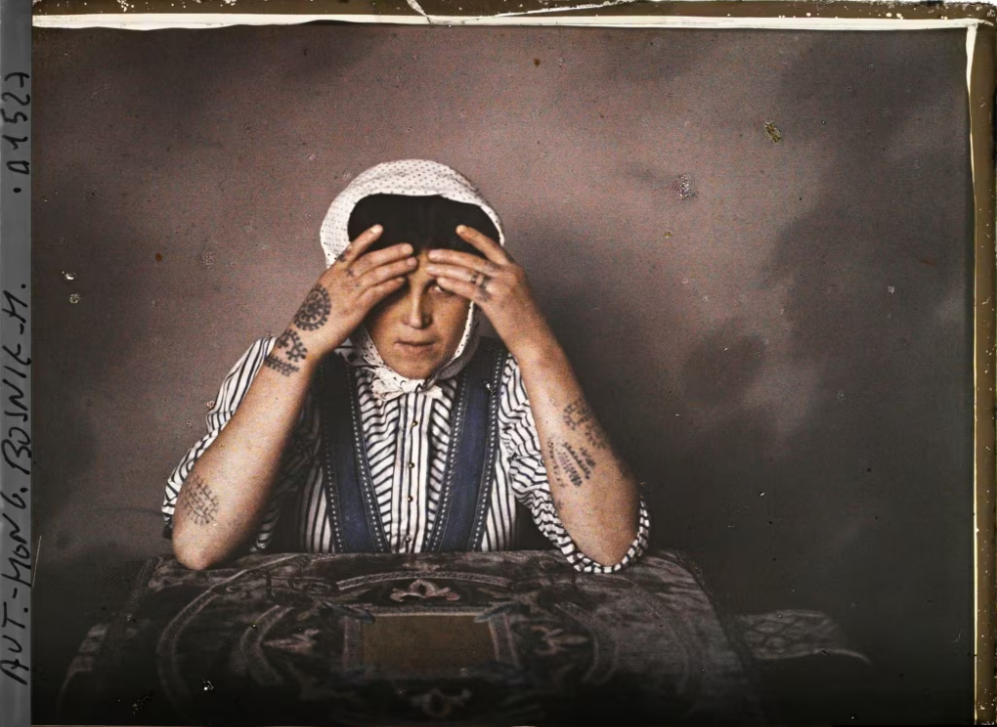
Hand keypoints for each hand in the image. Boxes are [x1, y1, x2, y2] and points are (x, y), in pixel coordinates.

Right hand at [287, 225, 415, 358]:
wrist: (306, 337)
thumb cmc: (315, 319)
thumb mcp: (324, 294)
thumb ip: (337, 283)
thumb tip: (350, 278)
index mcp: (331, 273)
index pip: (351, 250)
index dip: (366, 238)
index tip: (380, 228)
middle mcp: (340, 279)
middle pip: (369, 259)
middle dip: (391, 252)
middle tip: (409, 247)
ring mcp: (348, 293)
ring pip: (376, 274)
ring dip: (396, 267)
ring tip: (412, 263)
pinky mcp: (355, 308)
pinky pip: (377, 292)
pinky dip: (391, 285)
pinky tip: (402, 281)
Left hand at [425, 226, 551, 356]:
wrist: (535, 339)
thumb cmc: (525, 321)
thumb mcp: (517, 293)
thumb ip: (502, 281)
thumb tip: (482, 278)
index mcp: (515, 269)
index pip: (492, 246)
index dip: (475, 236)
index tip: (459, 228)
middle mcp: (509, 274)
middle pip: (474, 258)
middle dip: (450, 254)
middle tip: (433, 253)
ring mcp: (502, 287)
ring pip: (468, 273)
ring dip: (446, 269)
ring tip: (430, 268)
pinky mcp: (494, 302)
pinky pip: (468, 289)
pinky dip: (452, 283)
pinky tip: (440, 281)